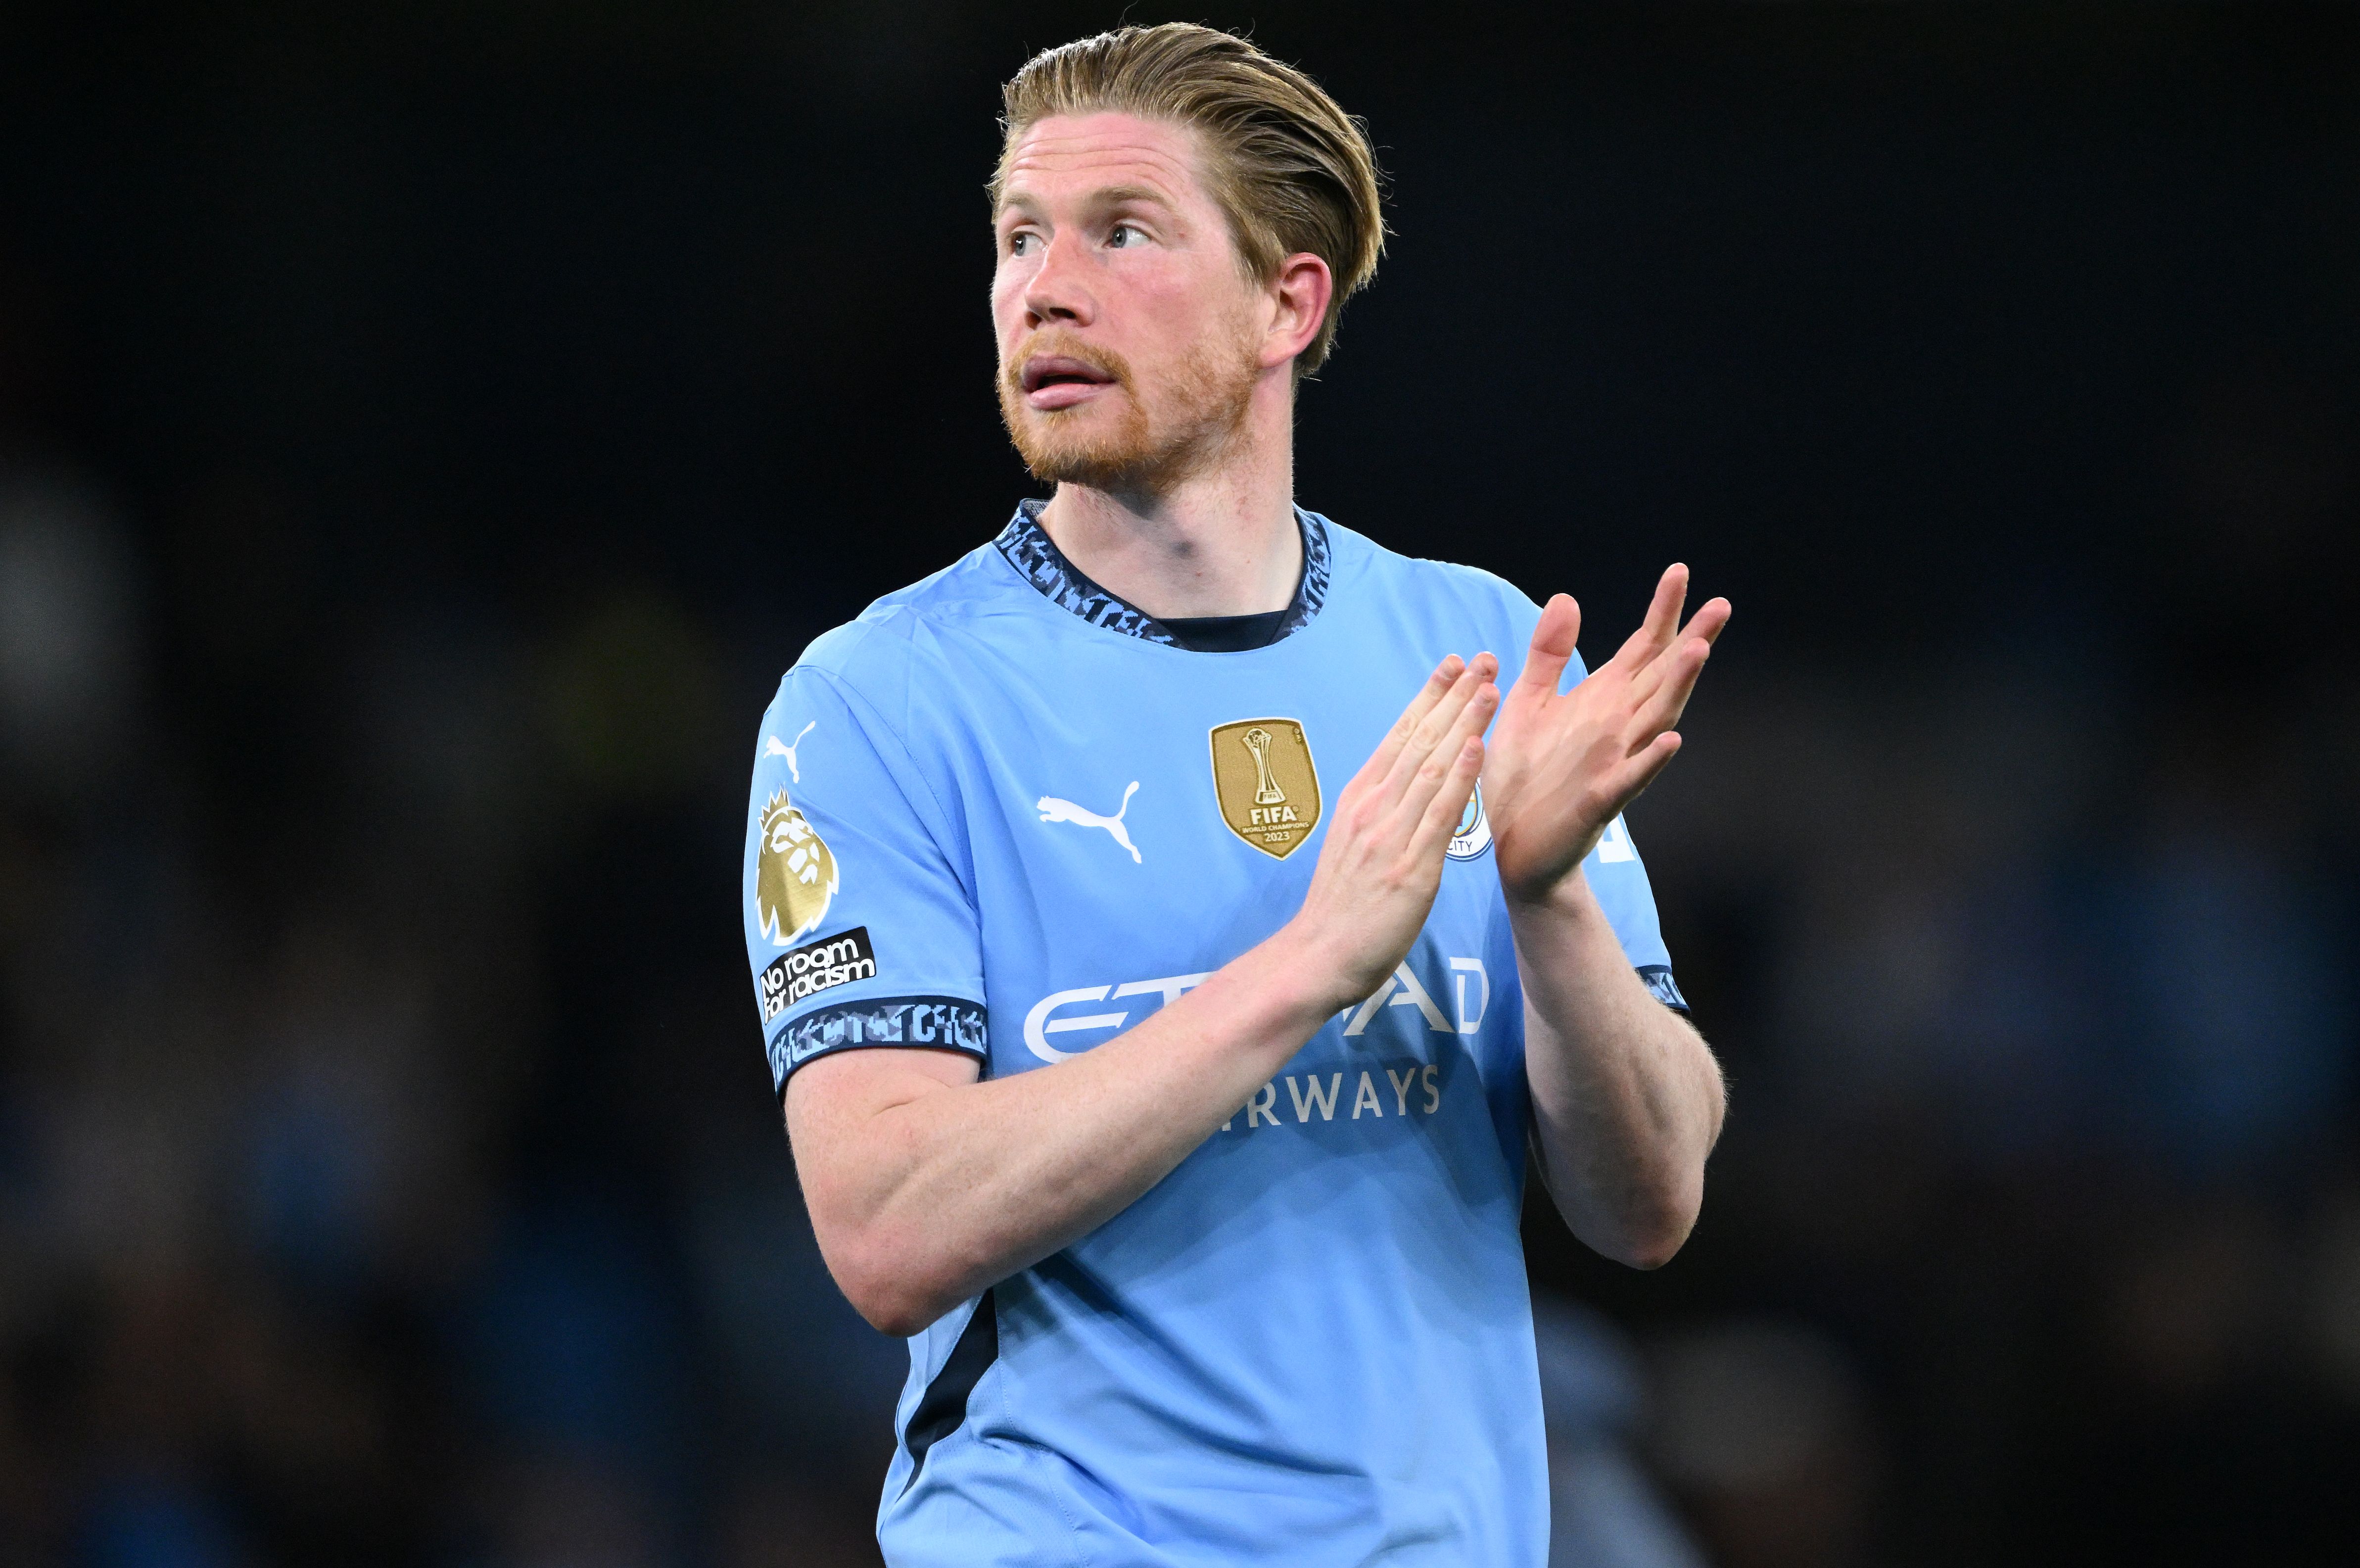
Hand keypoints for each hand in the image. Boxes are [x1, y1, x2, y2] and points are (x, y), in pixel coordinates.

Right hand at [1287, 654, 1497, 1007]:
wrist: (1317, 957)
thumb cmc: (1339, 908)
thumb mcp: (1352, 844)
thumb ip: (1378, 812)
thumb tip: (1400, 784)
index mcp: (1360, 800)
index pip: (1399, 736)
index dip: (1428, 697)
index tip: (1451, 665)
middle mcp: (1373, 808)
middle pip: (1419, 740)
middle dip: (1454, 696)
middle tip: (1483, 658)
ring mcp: (1390, 836)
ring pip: (1432, 767)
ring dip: (1463, 723)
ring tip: (1490, 686)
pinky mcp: (1410, 868)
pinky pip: (1439, 815)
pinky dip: (1460, 777)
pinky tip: (1478, 746)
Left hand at [1485, 566, 1729, 904]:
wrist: (1512, 844)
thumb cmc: (1524, 776)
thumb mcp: (1528, 702)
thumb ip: (1548, 654)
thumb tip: (1566, 597)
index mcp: (1602, 702)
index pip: (1641, 650)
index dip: (1662, 612)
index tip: (1680, 572)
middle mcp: (1617, 728)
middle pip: (1661, 677)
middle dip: (1690, 641)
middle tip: (1720, 604)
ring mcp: (1613, 764)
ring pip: (1655, 721)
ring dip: (1677, 688)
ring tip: (1698, 651)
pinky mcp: (1598, 801)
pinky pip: (1629, 780)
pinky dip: (1651, 762)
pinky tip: (1672, 741)